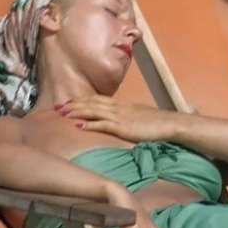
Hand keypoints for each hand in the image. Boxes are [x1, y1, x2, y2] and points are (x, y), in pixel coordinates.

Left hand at [56, 95, 176, 141]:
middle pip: (92, 103)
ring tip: (63, 114)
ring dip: (77, 112)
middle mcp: (118, 108)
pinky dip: (89, 125)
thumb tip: (120, 119)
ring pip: (94, 111)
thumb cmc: (157, 123)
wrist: (169, 124)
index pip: (98, 99)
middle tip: (58, 106)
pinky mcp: (123, 128)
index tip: (69, 102)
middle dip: (74, 104)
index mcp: (122, 105)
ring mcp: (120, 117)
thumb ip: (128, 116)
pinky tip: (78, 126)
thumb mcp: (139, 116)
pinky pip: (102, 125)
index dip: (82, 100)